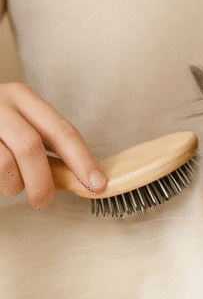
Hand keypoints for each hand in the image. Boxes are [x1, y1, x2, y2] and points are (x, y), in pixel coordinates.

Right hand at [0, 83, 105, 208]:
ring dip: (14, 185)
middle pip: (31, 147)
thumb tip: (83, 178)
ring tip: (13, 186)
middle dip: (43, 181)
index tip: (97, 184)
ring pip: (4, 162)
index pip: (62, 130)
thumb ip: (47, 147)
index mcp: (23, 97)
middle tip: (44, 201)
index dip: (82, 160)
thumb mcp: (21, 126)